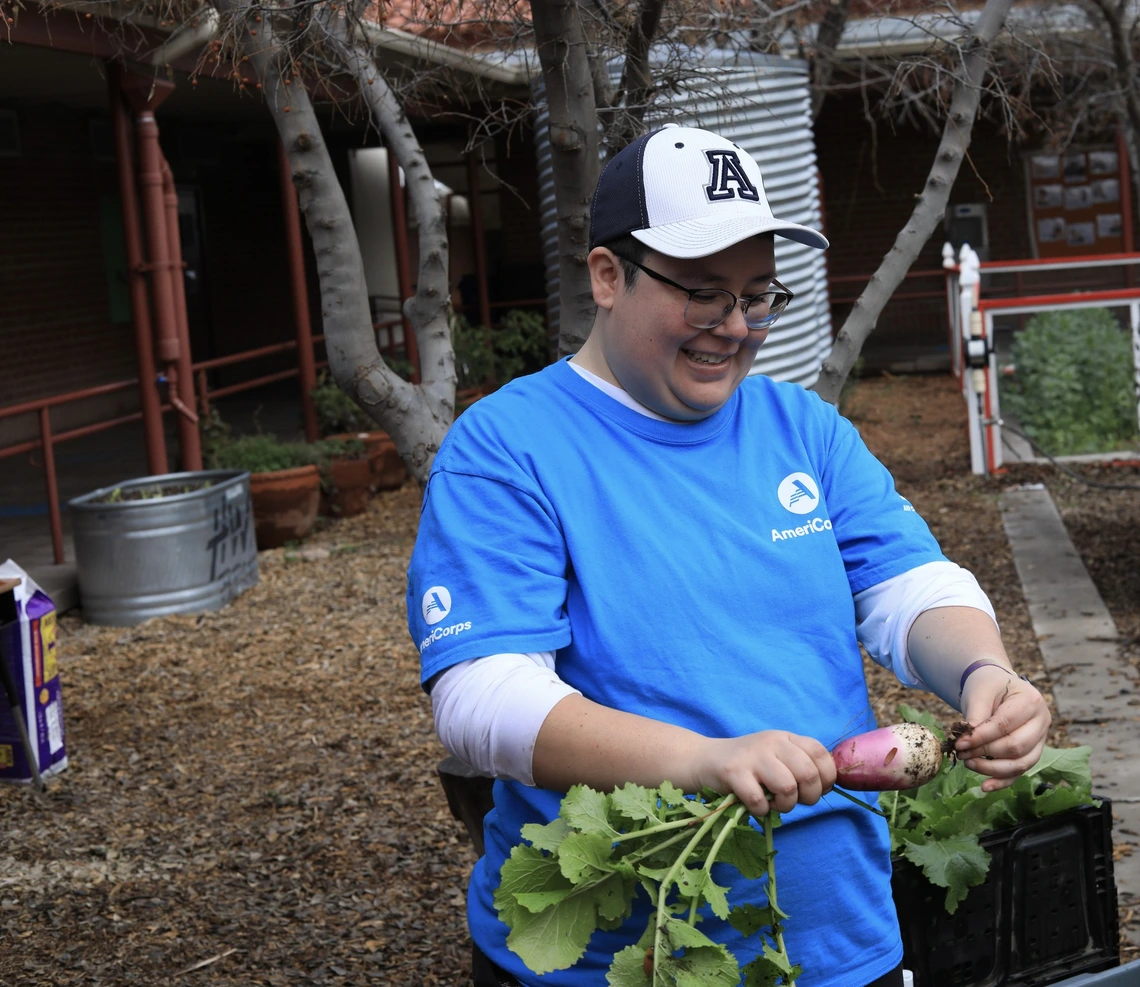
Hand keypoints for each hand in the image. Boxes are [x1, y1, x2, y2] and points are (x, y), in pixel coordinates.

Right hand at [687, 731, 836, 816]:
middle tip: (795, 801)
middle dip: (808, 797)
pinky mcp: (734, 772)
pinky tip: (755, 805)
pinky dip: (761, 810)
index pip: (821, 754)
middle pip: (808, 773)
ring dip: (785, 805)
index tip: (816, 790)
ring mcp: (752, 756)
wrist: (705, 759)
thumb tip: (826, 785)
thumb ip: (800, 764)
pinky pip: (759, 800)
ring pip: (787, 787)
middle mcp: (772, 742)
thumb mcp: (777, 756)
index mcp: (786, 738)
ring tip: (774, 804)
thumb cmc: (749, 765)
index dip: (826, 778)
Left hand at [957, 667, 1050, 791]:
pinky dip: (1003, 781)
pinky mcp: (1032, 753)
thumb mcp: (980, 692)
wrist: (998, 686)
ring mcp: (1040, 740)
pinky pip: (1020, 772)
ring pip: (1021, 763)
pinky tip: (985, 787)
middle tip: (961, 753)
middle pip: (1016, 746)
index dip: (981, 737)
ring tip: (968, 764)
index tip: (959, 743)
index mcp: (1031, 701)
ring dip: (992, 769)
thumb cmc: (989, 686)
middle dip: (985, 753)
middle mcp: (1042, 722)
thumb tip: (967, 740)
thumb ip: (976, 715)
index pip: (1004, 725)